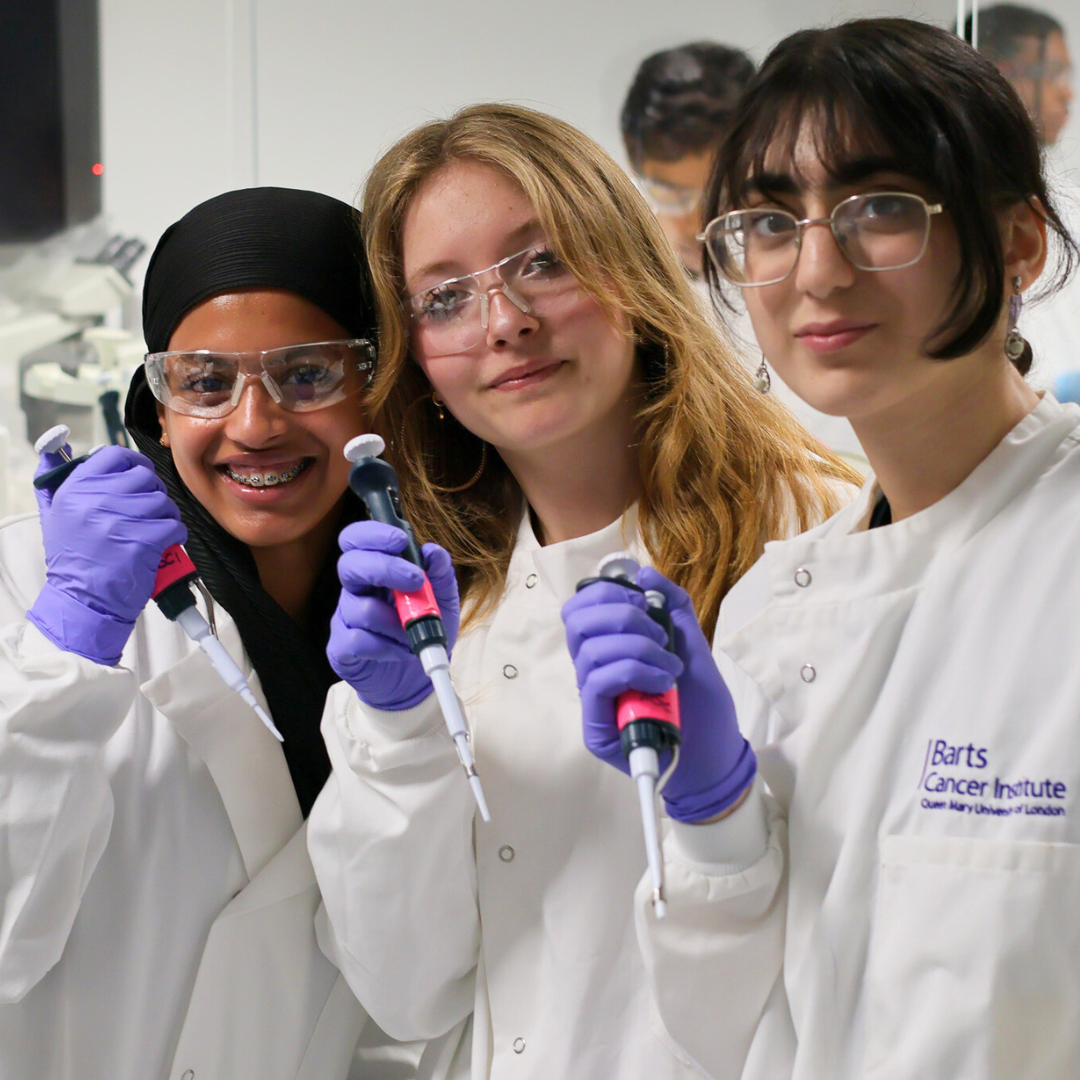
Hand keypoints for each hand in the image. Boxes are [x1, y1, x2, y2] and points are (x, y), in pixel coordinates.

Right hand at [28, 446, 186, 664]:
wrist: (82, 601)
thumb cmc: (72, 560)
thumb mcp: (53, 516)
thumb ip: (54, 481)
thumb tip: (54, 451)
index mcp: (75, 489)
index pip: (114, 456)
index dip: (134, 463)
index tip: (140, 474)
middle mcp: (96, 500)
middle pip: (145, 477)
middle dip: (153, 492)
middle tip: (149, 511)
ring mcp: (120, 520)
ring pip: (163, 501)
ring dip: (166, 515)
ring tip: (155, 529)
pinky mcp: (143, 541)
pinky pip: (174, 525)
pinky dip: (175, 534)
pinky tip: (166, 542)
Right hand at [328, 521, 460, 710]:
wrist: (416, 680)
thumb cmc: (424, 632)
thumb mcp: (444, 602)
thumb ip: (439, 576)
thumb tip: (433, 552)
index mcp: (376, 570)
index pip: (357, 540)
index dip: (372, 534)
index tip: (400, 540)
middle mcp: (355, 590)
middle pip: (349, 565)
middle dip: (385, 568)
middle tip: (415, 582)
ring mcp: (344, 619)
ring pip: (360, 608)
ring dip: (396, 621)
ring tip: (413, 633)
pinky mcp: (341, 649)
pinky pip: (357, 640)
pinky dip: (386, 647)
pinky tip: (399, 651)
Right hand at [562, 566, 755, 821]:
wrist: (714, 756)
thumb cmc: (701, 704)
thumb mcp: (693, 644)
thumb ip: (672, 605)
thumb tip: (643, 571)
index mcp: (608, 646)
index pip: (580, 606)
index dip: (605, 591)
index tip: (643, 599)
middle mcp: (593, 669)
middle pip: (576, 621)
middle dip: (622, 615)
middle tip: (658, 633)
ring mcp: (593, 698)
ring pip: (590, 651)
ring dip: (638, 648)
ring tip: (670, 665)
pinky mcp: (596, 727)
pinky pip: (597, 682)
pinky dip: (634, 671)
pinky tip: (662, 681)